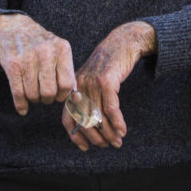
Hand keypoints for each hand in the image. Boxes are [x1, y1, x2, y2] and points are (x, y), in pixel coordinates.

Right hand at [0, 14, 75, 114]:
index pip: (67, 84)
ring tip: (33, 91)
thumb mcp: (58, 51)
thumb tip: (76, 99)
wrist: (13, 27)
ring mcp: (28, 57)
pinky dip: (21, 105)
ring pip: (33, 94)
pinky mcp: (12, 64)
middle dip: (47, 99)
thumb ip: (67, 73)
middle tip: (44, 95)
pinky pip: (18, 93)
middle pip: (50, 92)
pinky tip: (23, 107)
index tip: (58, 94)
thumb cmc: (40, 45)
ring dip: (33, 99)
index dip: (63, 95)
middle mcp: (46, 52)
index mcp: (62, 48)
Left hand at [62, 21, 155, 150]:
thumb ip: (88, 99)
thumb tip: (91, 128)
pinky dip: (117, 122)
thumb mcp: (93, 81)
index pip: (67, 117)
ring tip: (117, 142)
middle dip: (96, 137)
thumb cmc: (109, 65)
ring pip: (99, 116)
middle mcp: (80, 86)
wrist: (122, 42)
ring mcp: (92, 83)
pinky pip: (111, 108)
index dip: (75, 135)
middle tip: (108, 146)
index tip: (85, 147)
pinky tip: (123, 131)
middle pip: (84, 120)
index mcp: (73, 88)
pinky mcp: (107, 81)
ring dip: (109, 133)